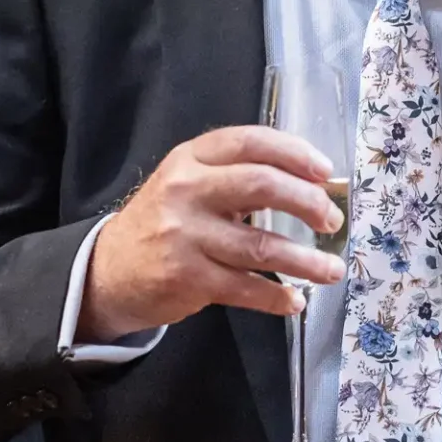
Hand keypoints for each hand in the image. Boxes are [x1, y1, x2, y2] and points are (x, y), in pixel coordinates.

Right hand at [80, 126, 345, 339]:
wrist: (108, 270)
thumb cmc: (165, 221)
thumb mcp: (190, 183)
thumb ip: (239, 177)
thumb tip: (314, 186)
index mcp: (191, 158)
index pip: (250, 142)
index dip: (294, 153)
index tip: (326, 171)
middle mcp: (186, 190)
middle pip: (261, 185)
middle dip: (308, 202)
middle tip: (332, 221)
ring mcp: (184, 235)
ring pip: (261, 246)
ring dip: (305, 261)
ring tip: (332, 270)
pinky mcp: (186, 278)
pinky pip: (245, 288)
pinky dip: (277, 297)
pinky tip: (295, 300)